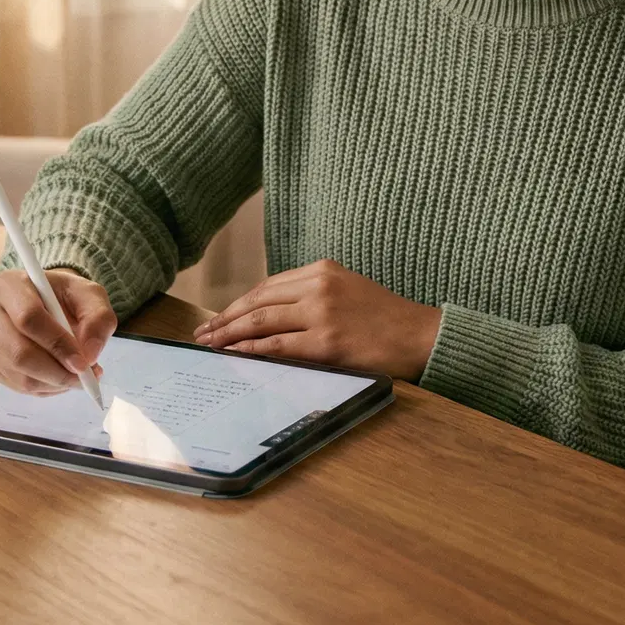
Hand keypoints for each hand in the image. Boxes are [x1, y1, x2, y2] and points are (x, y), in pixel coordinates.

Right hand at [0, 268, 116, 394]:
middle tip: (83, 378)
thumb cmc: (65, 296)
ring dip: (53, 383)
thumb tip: (90, 354)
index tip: (83, 363)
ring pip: (18, 374)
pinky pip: (15, 385)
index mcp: (8, 284)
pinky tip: (59, 378)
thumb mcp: (89, 296)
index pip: (28, 318)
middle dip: (56, 372)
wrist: (45, 302)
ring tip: (77, 377)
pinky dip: (43, 388)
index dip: (57, 344)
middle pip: (18, 352)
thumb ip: (98, 318)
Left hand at [192, 259, 440, 380]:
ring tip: (211, 345)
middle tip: (204, 333)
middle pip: (258, 301)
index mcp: (323, 269)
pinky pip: (277, 346)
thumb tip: (269, 317)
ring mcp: (322, 312)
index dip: (240, 303)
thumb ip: (312, 296)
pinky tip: (235, 355)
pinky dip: (252, 350)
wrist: (420, 336)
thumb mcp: (347, 291)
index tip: (220, 317)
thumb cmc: (385, 319)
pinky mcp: (326, 341)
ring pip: (262, 321)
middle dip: (226, 318)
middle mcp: (319, 285)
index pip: (268, 286)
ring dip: (230, 334)